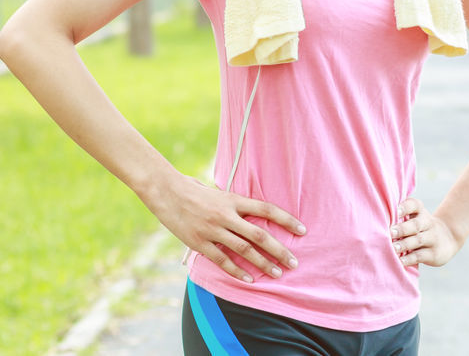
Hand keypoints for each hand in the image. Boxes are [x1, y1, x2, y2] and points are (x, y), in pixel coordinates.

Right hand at [146, 173, 305, 282]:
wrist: (165, 191)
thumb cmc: (191, 188)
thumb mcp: (216, 191)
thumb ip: (233, 202)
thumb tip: (248, 210)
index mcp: (233, 199)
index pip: (266, 209)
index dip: (286, 220)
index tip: (302, 231)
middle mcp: (226, 215)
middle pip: (260, 235)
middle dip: (279, 251)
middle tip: (293, 263)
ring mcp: (213, 230)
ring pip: (244, 250)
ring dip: (263, 264)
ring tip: (277, 274)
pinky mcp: (200, 242)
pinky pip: (223, 261)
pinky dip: (238, 272)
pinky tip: (250, 280)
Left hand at [391, 197, 462, 267]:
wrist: (448, 237)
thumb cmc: (420, 226)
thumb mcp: (415, 216)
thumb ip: (399, 215)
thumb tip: (373, 217)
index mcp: (420, 211)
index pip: (414, 205)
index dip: (405, 207)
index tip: (395, 211)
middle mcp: (428, 223)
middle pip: (416, 224)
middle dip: (402, 229)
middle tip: (390, 232)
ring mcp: (432, 238)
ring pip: (418, 240)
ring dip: (404, 244)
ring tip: (393, 248)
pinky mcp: (434, 253)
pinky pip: (420, 255)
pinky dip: (409, 259)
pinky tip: (399, 261)